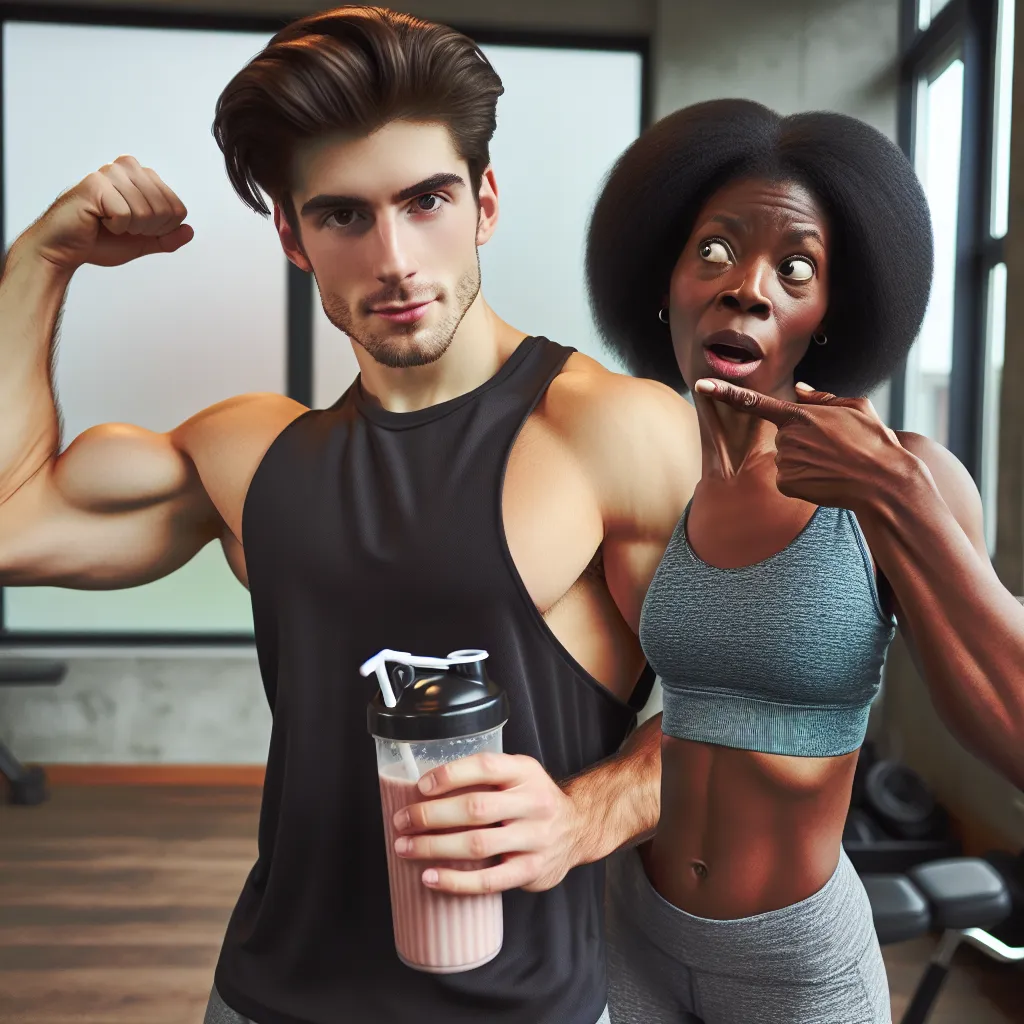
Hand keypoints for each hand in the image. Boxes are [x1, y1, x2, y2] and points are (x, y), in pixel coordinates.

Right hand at [26, 155, 192, 271]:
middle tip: (122, 227)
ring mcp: (110, 173)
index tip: (138, 228)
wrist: (66, 249)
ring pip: (146, 212)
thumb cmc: (100, 240)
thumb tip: (189, 230)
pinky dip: (115, 227)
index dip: (162, 229)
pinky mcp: (95, 184)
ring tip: (109, 223)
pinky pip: (125, 214)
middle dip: (147, 229)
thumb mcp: (143, 242)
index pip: (177, 208)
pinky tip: (98, 220)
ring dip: (130, 228)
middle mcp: (127, 167)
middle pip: (165, 210)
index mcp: (142, 175)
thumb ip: (167, 238)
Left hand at [392, 752, 580, 894]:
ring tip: (406, 848)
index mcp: (524, 772)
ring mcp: (535, 838)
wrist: (579, 827)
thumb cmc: (533, 799)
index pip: (485, 766)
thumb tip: (426, 788)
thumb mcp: (519, 774)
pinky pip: (489, 880)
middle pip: (475, 808)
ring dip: (435, 847)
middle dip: (431, 815)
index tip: (421, 786)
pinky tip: (430, 877)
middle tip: (402, 821)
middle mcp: (533, 803)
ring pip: (478, 844)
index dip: (450, 775)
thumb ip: (485, 777)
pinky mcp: (532, 870)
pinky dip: (456, 881)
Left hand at [693, 377, 916, 511]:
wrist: (883, 482)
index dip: (725, 392)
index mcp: (800, 414)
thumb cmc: (874, 442)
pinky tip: (825, 481)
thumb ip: (821, 398)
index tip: (700, 384)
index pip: (754, 401)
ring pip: (786, 458)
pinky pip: (787, 479)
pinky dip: (804, 481)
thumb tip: (798, 390)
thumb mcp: (855, 408)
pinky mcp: (786, 483)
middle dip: (803, 441)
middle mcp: (787, 437)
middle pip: (783, 437)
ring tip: (834, 465)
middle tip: (834, 449)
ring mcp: (785, 461)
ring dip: (806, 462)